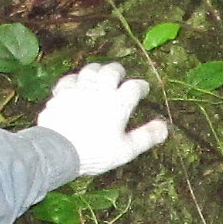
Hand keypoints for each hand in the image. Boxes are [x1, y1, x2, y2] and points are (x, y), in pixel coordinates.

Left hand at [37, 61, 168, 176]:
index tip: (143, 89)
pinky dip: (75, 80)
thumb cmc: (95, 152)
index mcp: (118, 103)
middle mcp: (100, 90)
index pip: (134, 87)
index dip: (141, 86)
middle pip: (111, 71)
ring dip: (97, 70)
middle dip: (118, 71)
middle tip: (121, 75)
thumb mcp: (126, 150)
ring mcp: (79, 89)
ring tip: (100, 74)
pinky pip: (69, 80)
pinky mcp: (61, 94)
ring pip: (90, 70)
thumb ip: (146, 137)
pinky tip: (76, 84)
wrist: (58, 151)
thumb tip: (164, 128)